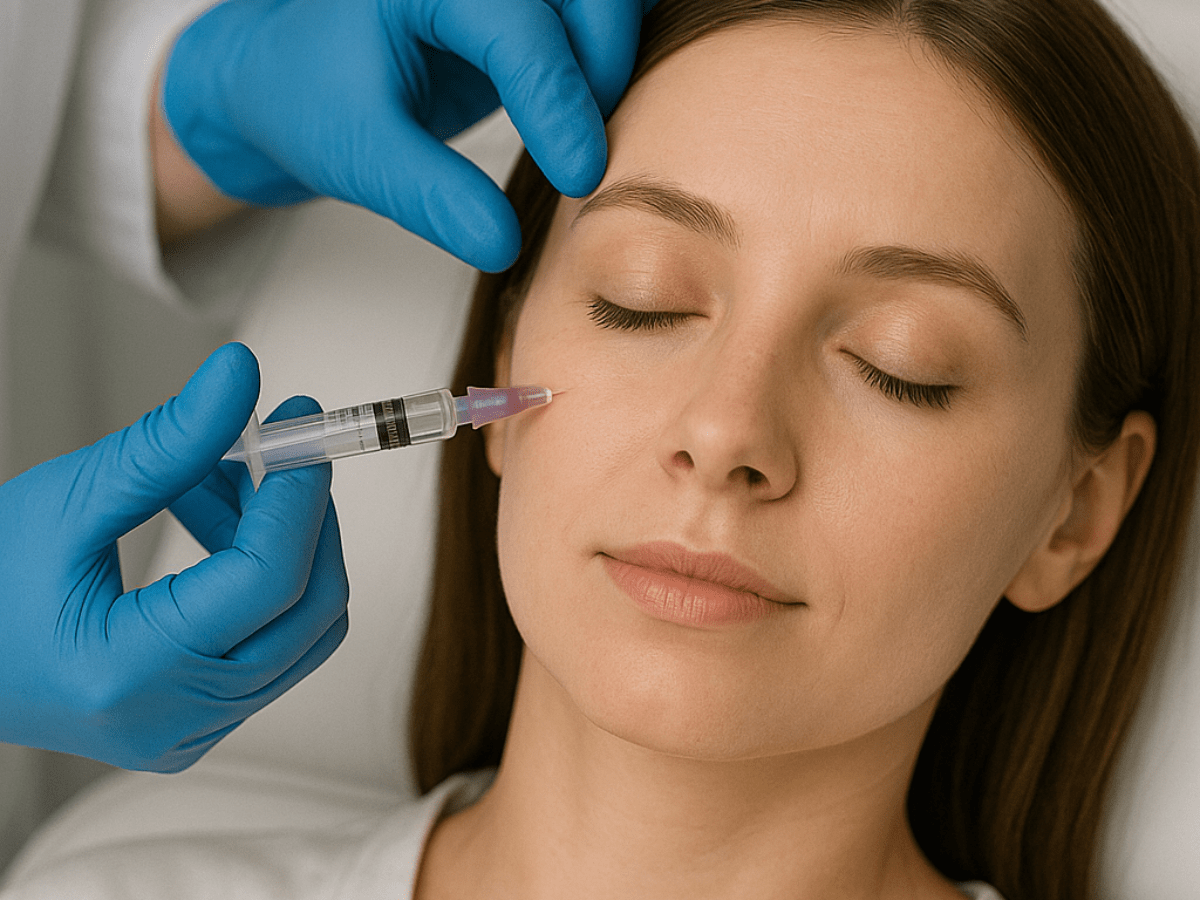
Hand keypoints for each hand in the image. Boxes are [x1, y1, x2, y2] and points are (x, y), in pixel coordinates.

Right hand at [0, 344, 348, 771]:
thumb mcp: (64, 502)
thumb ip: (165, 443)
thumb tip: (239, 377)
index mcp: (130, 674)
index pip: (268, 580)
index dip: (299, 497)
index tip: (303, 432)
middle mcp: (172, 720)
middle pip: (310, 612)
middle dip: (306, 519)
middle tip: (281, 446)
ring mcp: (189, 730)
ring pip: (300, 627)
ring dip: (281, 541)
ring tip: (219, 474)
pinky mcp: (196, 720)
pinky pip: (270, 643)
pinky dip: (259, 574)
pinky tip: (212, 518)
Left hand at [161, 0, 652, 270]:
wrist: (286, 80)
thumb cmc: (307, 99)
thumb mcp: (360, 155)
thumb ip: (432, 196)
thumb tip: (503, 244)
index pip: (518, 26)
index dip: (558, 102)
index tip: (577, 178)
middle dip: (603, 63)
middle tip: (583, 152)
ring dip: (616, 55)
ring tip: (591, 128)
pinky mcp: (523, 10)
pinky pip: (590, 16)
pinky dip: (610, 53)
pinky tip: (598, 106)